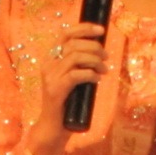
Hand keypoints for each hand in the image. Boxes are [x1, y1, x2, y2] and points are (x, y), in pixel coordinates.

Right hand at [26, 23, 107, 154]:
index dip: (84, 28)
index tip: (101, 30)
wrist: (54, 126)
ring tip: (104, 69)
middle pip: (73, 44)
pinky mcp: (55, 90)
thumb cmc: (67, 100)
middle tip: (106, 56)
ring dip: (95, 61)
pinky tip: (97, 79)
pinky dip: (90, 74)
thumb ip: (80, 63)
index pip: (65, 33)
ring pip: (75, 57)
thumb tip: (101, 49)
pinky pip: (76, 75)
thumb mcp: (73, 76)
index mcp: (51, 57)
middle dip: (94, 47)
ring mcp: (50, 77)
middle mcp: (48, 64)